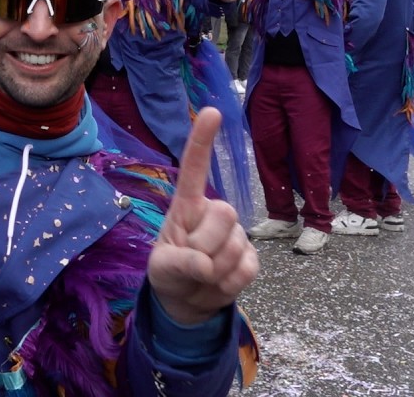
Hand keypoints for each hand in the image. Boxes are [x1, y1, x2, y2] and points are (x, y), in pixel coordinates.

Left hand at [148, 107, 258, 324]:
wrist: (187, 302)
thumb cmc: (169, 274)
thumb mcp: (162, 270)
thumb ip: (179, 264)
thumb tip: (205, 265)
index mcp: (187, 206)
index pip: (195, 168)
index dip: (202, 140)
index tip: (211, 110)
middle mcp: (214, 213)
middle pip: (224, 214)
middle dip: (205, 246)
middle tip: (192, 263)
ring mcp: (236, 234)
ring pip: (235, 246)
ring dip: (215, 271)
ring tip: (202, 276)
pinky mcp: (251, 258)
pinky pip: (247, 270)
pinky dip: (229, 285)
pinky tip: (218, 283)